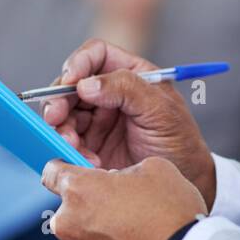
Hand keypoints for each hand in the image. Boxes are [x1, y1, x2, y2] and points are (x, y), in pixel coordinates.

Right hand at [41, 38, 216, 208]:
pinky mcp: (91, 145)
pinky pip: (68, 141)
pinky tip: (89, 162)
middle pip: (72, 84)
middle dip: (60, 99)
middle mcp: (111, 93)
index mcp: (131, 74)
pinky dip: (70, 150)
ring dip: (62, 128)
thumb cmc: (180, 141)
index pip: (97, 54)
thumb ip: (126, 89)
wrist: (183, 184)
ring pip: (65, 113)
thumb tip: (86, 84)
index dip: (80, 62)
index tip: (72, 79)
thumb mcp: (160, 110)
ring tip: (71, 144)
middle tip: (55, 116)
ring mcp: (98, 119)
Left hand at [42, 156, 206, 239]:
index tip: (73, 174)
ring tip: (130, 237)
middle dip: (90, 207)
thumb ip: (124, 170)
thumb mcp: (154, 168)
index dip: (64, 169)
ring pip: (78, 238)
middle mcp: (67, 224)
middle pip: (70, 208)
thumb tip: (119, 179)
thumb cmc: (171, 215)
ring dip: (96, 236)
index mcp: (79, 190)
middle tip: (122, 210)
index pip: (52, 172)